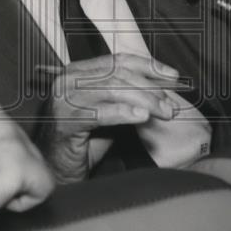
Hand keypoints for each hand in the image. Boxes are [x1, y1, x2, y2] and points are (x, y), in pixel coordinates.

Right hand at [38, 54, 182, 183]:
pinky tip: (142, 116)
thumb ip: (128, 96)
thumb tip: (163, 90)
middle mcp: (68, 80)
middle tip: (171, 104)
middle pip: (118, 75)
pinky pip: (100, 113)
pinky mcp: (64, 122)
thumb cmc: (85, 140)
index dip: (149, 66)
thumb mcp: (110, 111)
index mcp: (78, 71)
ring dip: (144, 101)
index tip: (172, 76)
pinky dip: (124, 112)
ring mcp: (64, 100)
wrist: (58, 169)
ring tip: (162, 112)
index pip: (118, 60)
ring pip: (112, 90)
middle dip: (150, 88)